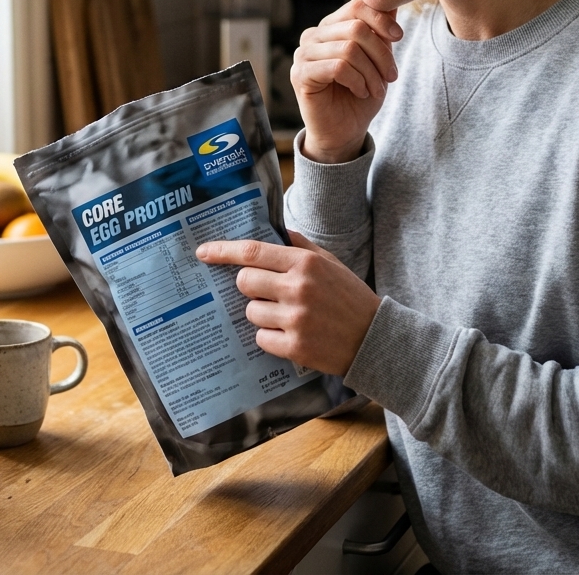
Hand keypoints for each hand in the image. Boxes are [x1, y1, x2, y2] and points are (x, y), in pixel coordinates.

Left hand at [196, 231, 379, 375]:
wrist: (376, 339)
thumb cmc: (350, 297)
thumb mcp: (331, 263)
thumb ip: (301, 246)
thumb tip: (274, 231)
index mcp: (306, 263)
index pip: (253, 251)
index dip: (223, 251)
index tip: (203, 252)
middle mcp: (298, 287)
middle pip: (244, 282)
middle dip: (249, 287)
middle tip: (268, 293)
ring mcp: (296, 318)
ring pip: (251, 312)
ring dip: (262, 314)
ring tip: (288, 317)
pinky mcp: (295, 346)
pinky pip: (261, 338)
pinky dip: (270, 338)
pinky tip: (291, 335)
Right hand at [291, 0, 400, 163]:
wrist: (344, 131)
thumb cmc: (360, 95)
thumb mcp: (377, 60)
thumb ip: (380, 31)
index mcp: (330, 27)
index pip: (355, 7)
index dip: (381, 19)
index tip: (399, 37)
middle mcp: (313, 35)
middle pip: (356, 28)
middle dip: (381, 54)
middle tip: (392, 76)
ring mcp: (303, 54)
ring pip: (349, 49)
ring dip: (371, 73)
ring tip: (376, 89)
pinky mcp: (300, 74)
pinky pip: (338, 67)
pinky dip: (357, 81)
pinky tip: (360, 92)